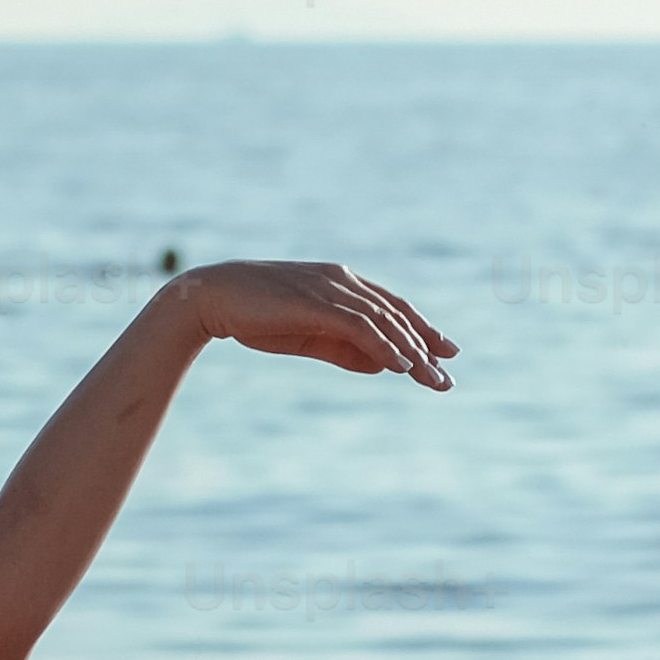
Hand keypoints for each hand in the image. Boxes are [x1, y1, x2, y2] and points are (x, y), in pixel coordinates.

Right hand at [155, 260, 451, 390]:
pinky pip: (360, 326)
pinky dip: (383, 345)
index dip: (421, 328)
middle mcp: (342, 280)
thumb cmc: (256, 317)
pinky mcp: (317, 303)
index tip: (445, 352)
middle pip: (396, 314)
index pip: (392, 306)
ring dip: (411, 351)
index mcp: (341, 282)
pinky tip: (401, 366)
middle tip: (447, 377)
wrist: (212, 298)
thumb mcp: (310, 337)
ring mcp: (330, 289)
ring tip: (432, 378)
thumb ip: (346, 349)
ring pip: (384, 321)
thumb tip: (384, 365)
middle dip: (425, 345)